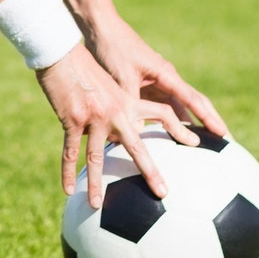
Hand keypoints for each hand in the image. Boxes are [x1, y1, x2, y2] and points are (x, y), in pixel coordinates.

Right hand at [35, 45, 180, 207]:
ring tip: (96, 205)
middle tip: (162, 192)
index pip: (164, 114)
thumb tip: (124, 129)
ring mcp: (94, 117)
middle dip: (150, 171)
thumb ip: (118, 105)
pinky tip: (67, 189)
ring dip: (96, 183)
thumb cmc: (85, 65)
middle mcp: (117, 110)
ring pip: (98, 157)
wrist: (62, 52)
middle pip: (138, 146)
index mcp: (129, 100)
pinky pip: (71, 152)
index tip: (196, 143)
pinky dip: (67, 172)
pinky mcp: (73, 119)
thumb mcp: (109, 82)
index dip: (180, 129)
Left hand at [84, 15, 228, 146]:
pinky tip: (170, 136)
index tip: (223, 133)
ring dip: (189, 124)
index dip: (208, 118)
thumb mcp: (122, 77)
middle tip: (225, 141)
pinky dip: (167, 121)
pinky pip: (160, 107)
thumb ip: (132, 102)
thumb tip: (136, 132)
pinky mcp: (144, 85)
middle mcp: (166, 79)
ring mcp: (156, 82)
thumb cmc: (113, 49)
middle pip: (194, 104)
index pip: (193, 100)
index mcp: (166, 75)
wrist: (101, 29)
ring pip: (178, 108)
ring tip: (202, 144)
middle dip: (209, 121)